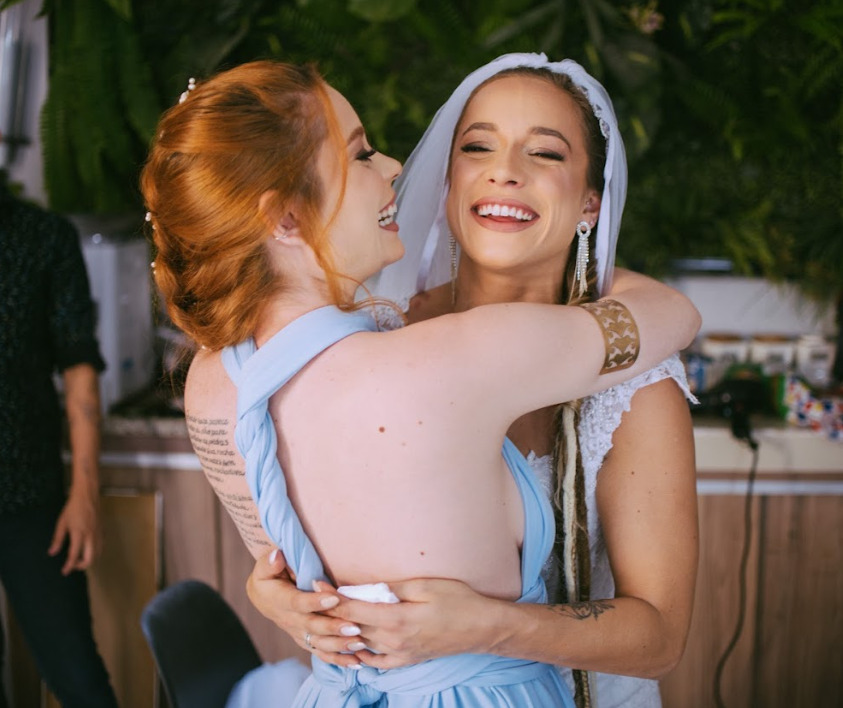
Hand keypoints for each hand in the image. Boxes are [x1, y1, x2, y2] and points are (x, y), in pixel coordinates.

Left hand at [48, 483, 101, 574]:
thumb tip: (52, 553)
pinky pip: (102, 545)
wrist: (88, 495)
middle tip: (74, 566)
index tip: (64, 572)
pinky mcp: (103, 529)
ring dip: (90, 559)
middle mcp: (90, 535)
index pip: (74, 555)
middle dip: (82, 565)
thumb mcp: (62, 522)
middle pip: (91, 558)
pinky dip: (97, 551)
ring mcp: (98, 533)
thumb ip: (58, 539)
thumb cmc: (73, 507)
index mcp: (79, 533)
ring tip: (81, 559)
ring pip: (98, 553)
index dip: (69, 565)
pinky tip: (90, 550)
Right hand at [246, 549, 364, 667]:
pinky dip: (339, 660)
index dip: (316, 602)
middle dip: (334, 628)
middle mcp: (290, 621)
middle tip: (355, 627)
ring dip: (340, 645)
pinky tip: (357, 662)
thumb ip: (269, 563)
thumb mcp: (263, 568)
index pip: (298, 603)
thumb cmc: (268, 577)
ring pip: (319, 643)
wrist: (263, 597)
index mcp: (280, 601)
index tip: (334, 599)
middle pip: (312, 626)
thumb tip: (277, 555)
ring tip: (360, 643)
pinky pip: (322, 653)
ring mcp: (299, 633)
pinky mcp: (307, 640)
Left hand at [327, 578, 497, 668]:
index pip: (353, 610)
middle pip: (352, 628)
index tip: (316, 584)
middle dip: (331, 612)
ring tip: (327, 618)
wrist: (482, 628)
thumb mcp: (425, 586)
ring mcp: (400, 654)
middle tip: (314, 597)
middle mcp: (393, 641)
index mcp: (396, 619)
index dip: (332, 597)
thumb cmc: (457, 601)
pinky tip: (352, 647)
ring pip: (361, 644)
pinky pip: (376, 662)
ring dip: (342, 632)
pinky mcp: (407, 660)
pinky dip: (360, 654)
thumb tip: (366, 587)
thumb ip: (393, 588)